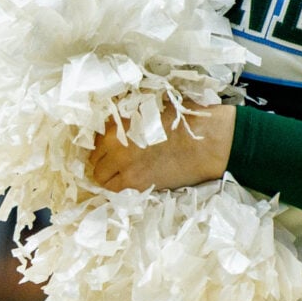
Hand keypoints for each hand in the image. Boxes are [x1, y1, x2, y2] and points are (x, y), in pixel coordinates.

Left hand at [87, 104, 234, 193]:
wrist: (207, 142)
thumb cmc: (186, 121)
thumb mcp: (153, 109)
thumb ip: (132, 119)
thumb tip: (121, 126)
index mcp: (119, 124)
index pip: (97, 138)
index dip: (104, 143)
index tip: (112, 147)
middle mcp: (115, 145)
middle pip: (95, 158)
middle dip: (103, 160)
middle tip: (117, 162)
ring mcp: (124, 167)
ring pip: (100, 177)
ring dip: (107, 175)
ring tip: (122, 174)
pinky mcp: (136, 184)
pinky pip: (113, 190)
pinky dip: (117, 188)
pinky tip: (129, 183)